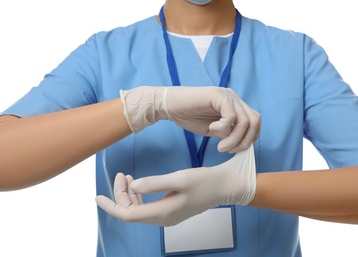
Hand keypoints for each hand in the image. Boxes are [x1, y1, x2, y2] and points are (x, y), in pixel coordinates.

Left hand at [95, 144, 255, 226]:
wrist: (224, 187)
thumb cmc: (205, 182)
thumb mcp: (179, 178)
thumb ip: (155, 183)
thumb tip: (134, 185)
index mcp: (163, 213)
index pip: (128, 214)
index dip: (111, 206)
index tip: (97, 197)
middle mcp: (163, 218)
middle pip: (131, 211)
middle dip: (121, 194)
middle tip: (121, 175)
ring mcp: (167, 215)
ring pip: (138, 209)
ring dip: (129, 194)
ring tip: (127, 176)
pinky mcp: (171, 210)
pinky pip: (147, 206)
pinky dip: (139, 195)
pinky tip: (138, 184)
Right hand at [120, 86, 259, 152]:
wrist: (169, 106)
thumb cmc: (189, 117)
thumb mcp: (213, 129)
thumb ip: (228, 133)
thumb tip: (240, 143)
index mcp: (235, 106)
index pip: (254, 121)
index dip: (249, 138)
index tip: (234, 149)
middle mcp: (234, 98)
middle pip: (255, 120)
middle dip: (245, 141)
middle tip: (228, 150)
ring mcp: (227, 95)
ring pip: (245, 120)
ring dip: (234, 138)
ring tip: (220, 146)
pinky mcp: (218, 95)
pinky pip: (231, 116)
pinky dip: (223, 128)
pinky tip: (211, 129)